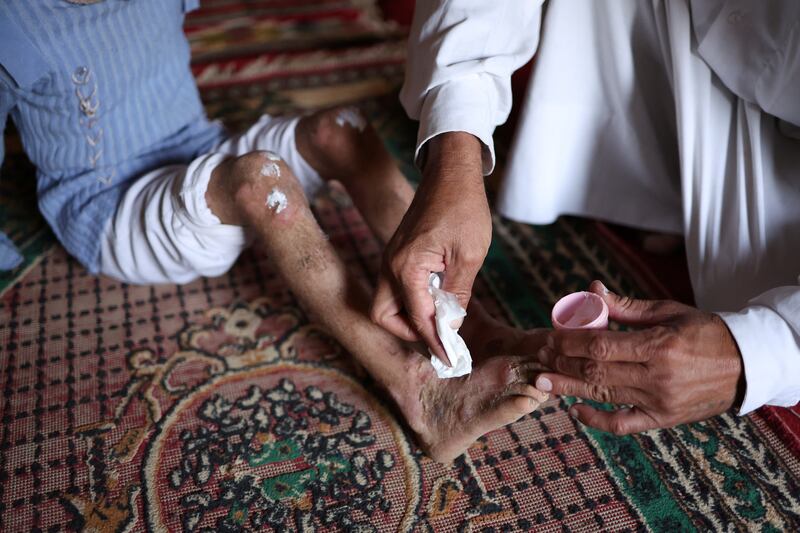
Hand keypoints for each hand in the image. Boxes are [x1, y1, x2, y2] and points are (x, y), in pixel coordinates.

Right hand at [371, 132, 490, 362]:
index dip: (434, 342)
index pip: (416, 318)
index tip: (451, 357)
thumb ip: (457, 294)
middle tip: (438, 338)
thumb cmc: (463, 208)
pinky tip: (438, 301)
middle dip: (407, 332)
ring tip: (440, 321)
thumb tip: (451, 325)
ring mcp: (390, 259)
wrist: (450, 173)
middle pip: (383, 315)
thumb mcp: (469, 255)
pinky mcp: (397, 254)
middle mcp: (390, 265)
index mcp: (406, 267)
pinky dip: (411, 301)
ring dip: (408, 317)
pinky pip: (396, 288)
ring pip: (387, 303)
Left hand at [535, 281, 745, 433]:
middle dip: (563, 363)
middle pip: (596, 371)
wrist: (745, 365)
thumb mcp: (668, 311)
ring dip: (569, 387)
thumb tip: (591, 291)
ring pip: (603, 396)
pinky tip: (576, 410)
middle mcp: (657, 377)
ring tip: (543, 380)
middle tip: (541, 356)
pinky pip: (623, 424)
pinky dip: (597, 420)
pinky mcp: (663, 419)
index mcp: (659, 345)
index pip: (601, 345)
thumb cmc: (705, 332)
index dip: (570, 342)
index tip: (551, 336)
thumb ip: (626, 306)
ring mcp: (659, 401)